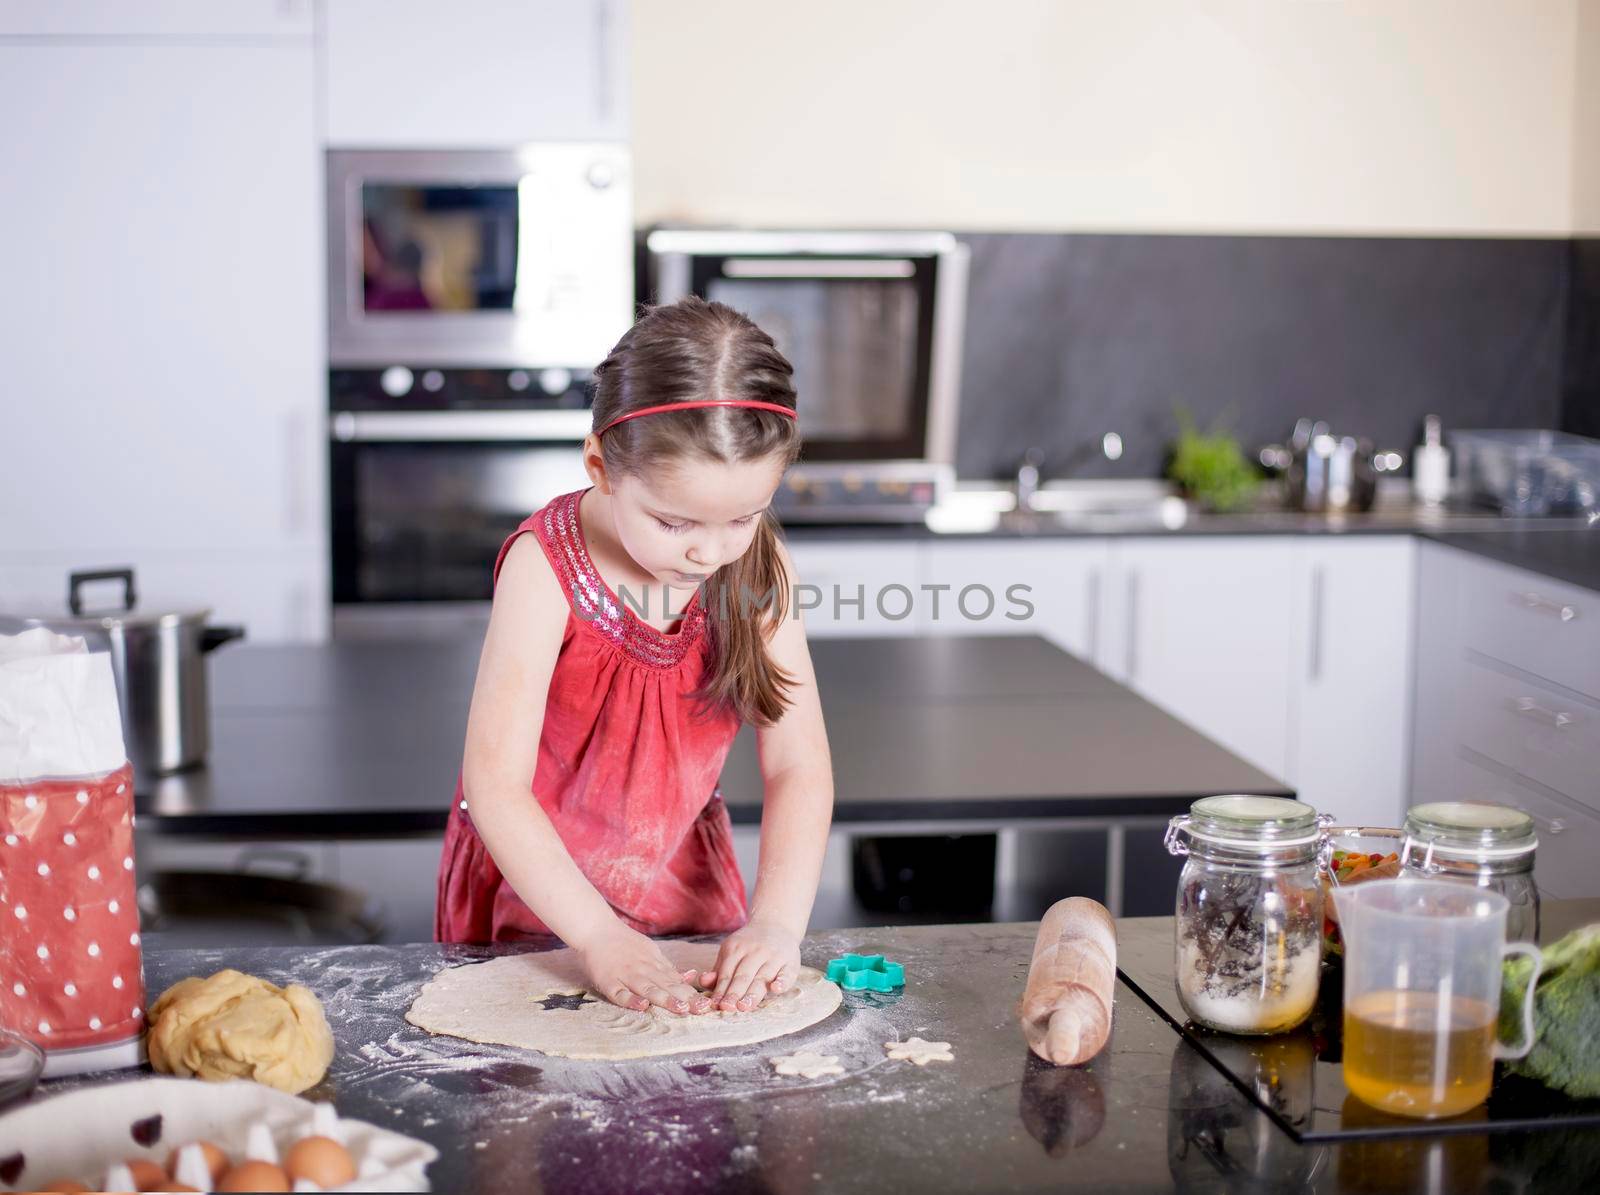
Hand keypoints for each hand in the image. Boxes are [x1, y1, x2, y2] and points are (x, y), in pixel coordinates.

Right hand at [574, 923, 712, 1015]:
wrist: (595, 928)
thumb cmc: (623, 943)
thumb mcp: (650, 951)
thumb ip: (667, 967)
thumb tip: (690, 977)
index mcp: (654, 963)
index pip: (676, 981)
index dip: (692, 993)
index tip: (707, 1005)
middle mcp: (643, 969)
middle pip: (666, 985)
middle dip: (685, 998)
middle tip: (701, 1010)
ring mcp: (625, 975)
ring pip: (647, 989)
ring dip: (664, 999)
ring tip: (680, 1008)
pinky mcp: (607, 981)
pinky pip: (619, 993)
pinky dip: (630, 1000)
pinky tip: (642, 1007)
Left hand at [697, 920, 800, 1012]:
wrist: (777, 924)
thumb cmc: (750, 946)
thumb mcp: (732, 951)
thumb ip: (720, 969)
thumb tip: (703, 981)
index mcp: (737, 948)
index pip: (727, 973)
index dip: (721, 990)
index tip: (715, 1005)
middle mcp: (756, 951)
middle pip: (743, 976)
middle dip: (734, 993)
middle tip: (727, 1007)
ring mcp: (775, 956)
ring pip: (763, 977)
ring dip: (753, 992)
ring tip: (744, 1006)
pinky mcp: (791, 962)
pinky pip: (787, 973)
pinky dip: (782, 981)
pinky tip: (776, 988)